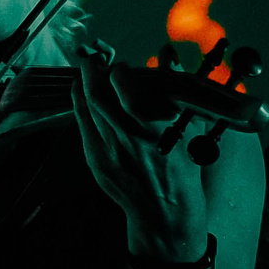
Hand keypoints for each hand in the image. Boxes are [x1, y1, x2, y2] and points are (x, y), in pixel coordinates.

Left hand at [69, 40, 209, 259]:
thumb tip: (168, 57)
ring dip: (85, 84)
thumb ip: (176, 91)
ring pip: (87, 107)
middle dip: (95, 71)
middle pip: (99, 93)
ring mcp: (108, 150)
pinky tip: (82, 94)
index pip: (126, 87)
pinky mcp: (96, 160)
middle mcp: (128, 137)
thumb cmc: (181, 168)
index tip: (123, 68)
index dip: (121, 72)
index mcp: (156, 127)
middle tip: (98, 63)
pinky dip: (80, 104)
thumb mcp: (188, 129)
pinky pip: (81, 124)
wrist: (164, 211)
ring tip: (89, 73)